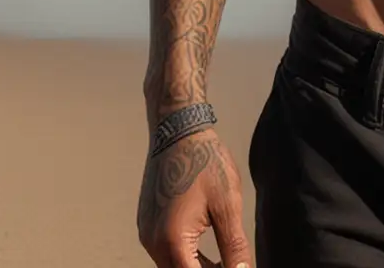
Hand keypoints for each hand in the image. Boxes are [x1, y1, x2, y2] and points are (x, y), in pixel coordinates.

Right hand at [137, 127, 250, 267]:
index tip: (237, 267)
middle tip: (232, 264)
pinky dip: (185, 257)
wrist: (178, 129)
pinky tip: (206, 253)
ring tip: (224, 262)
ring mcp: (147, 233)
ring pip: (172, 266)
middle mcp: (153, 243)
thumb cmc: (205, 162)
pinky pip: (166, 252)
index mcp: (173, 241)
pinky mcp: (147, 224)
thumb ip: (234, 246)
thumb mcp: (227, 205)